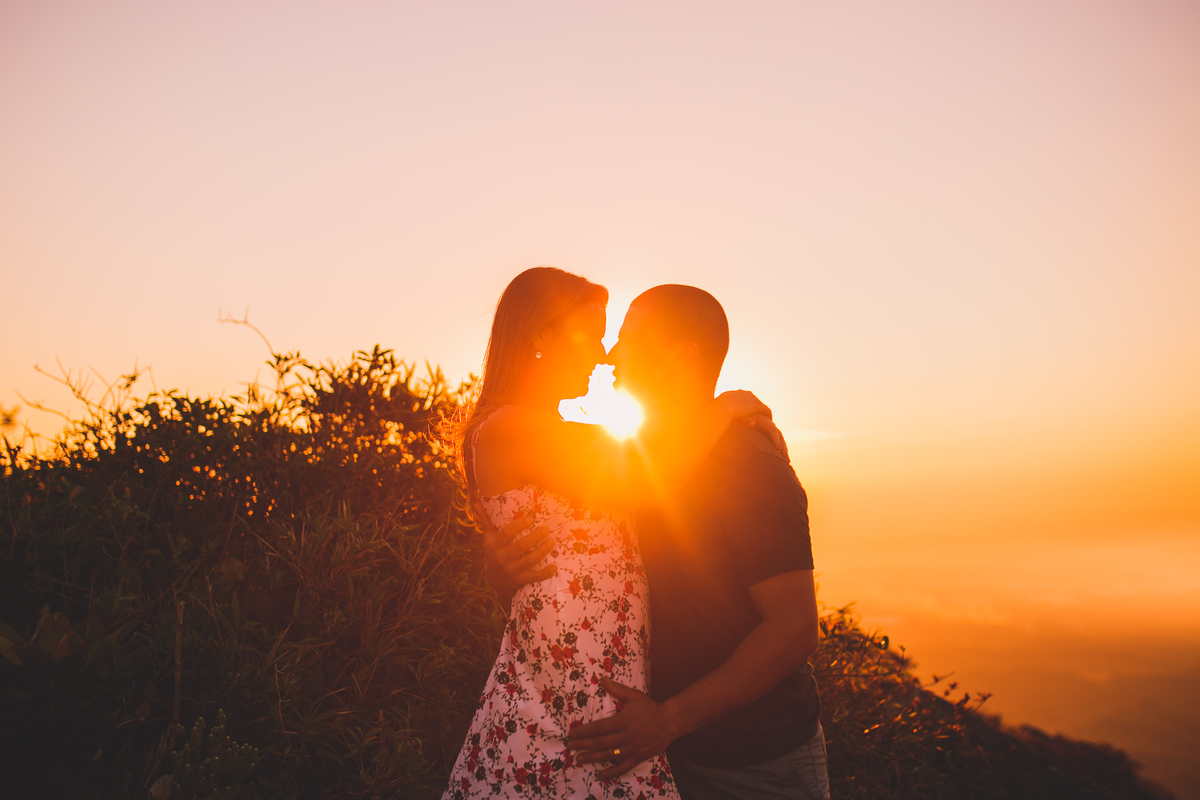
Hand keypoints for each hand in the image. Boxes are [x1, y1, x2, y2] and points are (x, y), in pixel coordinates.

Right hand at [476, 500, 556, 593]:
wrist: (495, 580)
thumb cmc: (494, 553)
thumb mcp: (488, 538)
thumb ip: (485, 520)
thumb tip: (477, 502)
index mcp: (494, 545)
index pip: (507, 533)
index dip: (519, 525)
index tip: (531, 518)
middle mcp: (502, 558)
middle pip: (520, 546)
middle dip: (535, 537)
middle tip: (546, 528)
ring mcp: (511, 570)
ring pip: (529, 560)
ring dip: (542, 551)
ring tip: (552, 541)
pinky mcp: (520, 580)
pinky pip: (534, 577)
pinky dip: (545, 573)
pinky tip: (554, 566)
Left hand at [567, 678, 686, 778]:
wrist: (671, 721)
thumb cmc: (650, 707)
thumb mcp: (633, 695)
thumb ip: (616, 689)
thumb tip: (602, 678)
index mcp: (622, 721)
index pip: (597, 728)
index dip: (583, 731)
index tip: (572, 732)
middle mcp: (624, 737)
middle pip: (599, 743)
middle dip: (582, 744)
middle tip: (569, 745)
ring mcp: (631, 749)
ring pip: (607, 755)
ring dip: (591, 757)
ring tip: (578, 759)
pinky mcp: (637, 757)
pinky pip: (622, 768)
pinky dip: (610, 772)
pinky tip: (599, 775)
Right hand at [716, 390, 771, 423]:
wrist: (722, 409)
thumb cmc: (715, 411)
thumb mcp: (715, 409)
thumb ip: (718, 410)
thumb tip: (714, 414)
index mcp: (734, 394)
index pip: (742, 397)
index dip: (746, 405)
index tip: (747, 411)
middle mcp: (744, 394)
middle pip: (753, 400)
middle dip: (755, 408)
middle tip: (758, 416)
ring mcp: (751, 399)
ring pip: (760, 406)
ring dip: (762, 412)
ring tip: (765, 420)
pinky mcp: (757, 405)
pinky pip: (766, 410)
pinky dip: (768, 416)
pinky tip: (769, 422)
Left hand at [744, 413, 789, 462]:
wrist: (744, 418)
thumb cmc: (741, 419)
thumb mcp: (742, 418)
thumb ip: (746, 420)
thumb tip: (751, 424)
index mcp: (764, 420)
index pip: (772, 430)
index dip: (775, 439)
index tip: (778, 448)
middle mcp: (770, 425)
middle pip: (779, 436)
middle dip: (782, 447)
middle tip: (785, 457)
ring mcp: (771, 430)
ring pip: (780, 440)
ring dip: (784, 450)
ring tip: (787, 461)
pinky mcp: (770, 435)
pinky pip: (778, 442)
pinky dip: (782, 450)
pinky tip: (784, 459)